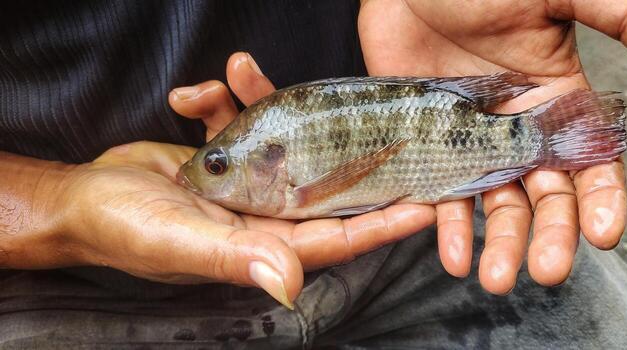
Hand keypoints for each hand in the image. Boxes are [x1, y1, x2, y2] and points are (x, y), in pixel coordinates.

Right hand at [150, 52, 433, 306]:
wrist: (77, 202)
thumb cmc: (124, 230)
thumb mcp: (180, 240)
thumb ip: (236, 257)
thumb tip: (289, 282)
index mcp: (263, 243)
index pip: (337, 237)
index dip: (382, 223)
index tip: (424, 204)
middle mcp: (261, 214)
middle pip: (322, 184)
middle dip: (346, 148)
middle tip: (381, 119)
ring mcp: (243, 184)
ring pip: (277, 138)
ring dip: (261, 100)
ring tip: (240, 69)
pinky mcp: (221, 156)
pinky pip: (235, 121)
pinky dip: (217, 101)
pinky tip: (191, 93)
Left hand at [359, 0, 626, 292]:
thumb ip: (625, 16)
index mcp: (561, 101)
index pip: (593, 162)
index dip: (603, 199)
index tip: (604, 234)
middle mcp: (520, 131)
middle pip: (544, 196)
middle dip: (549, 236)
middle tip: (545, 271)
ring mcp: (473, 142)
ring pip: (495, 203)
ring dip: (498, 243)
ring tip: (493, 279)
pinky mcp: (430, 146)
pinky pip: (441, 193)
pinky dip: (445, 225)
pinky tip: (451, 253)